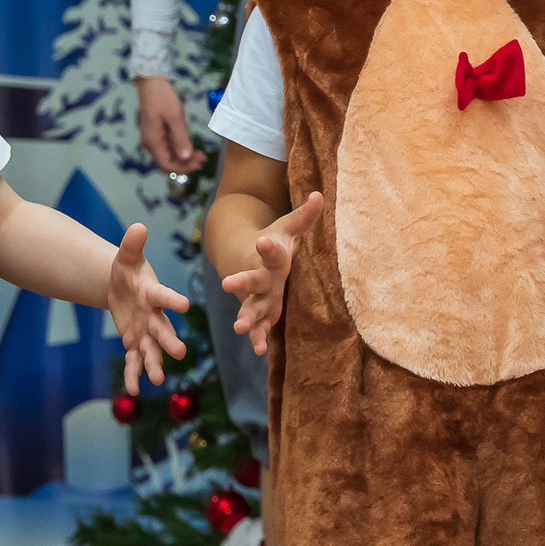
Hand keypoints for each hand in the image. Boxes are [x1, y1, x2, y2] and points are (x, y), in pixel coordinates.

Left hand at [104, 223, 191, 390]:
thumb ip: (132, 244)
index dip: (173, 300)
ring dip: (155, 364)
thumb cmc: (128, 271)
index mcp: (154, 294)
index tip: (184, 304)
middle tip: (180, 353)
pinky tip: (133, 390)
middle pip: (163, 329)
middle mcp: (154, 316)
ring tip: (158, 380)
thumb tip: (138, 226)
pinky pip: (135, 360)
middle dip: (170, 341)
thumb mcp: (126, 257)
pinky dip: (134, 374)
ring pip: (152, 350)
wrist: (122, 287)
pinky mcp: (135, 343)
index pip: (164, 296)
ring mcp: (146, 332)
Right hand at [137, 75, 205, 173]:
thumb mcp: (174, 117)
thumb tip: (186, 157)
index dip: (183, 167)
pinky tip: (190, 144)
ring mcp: (153, 138)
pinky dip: (180, 148)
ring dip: (184, 156)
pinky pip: (168, 146)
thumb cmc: (162, 97)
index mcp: (152, 141)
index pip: (167, 164)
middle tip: (202, 158)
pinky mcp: (157, 133)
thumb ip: (180, 138)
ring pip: (169, 154)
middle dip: (185, 163)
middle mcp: (150, 143)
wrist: (151, 82)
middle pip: (168, 161)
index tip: (199, 164)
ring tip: (200, 153)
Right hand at [220, 191, 322, 356]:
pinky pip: (259, 325)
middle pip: (252, 280)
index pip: (271, 252)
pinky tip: (259, 350)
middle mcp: (261, 276)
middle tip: (226, 283)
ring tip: (240, 328)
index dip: (267, 248)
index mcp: (271, 256)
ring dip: (246, 316)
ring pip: (251, 306)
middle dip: (241, 282)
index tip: (263, 241)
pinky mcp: (260, 311)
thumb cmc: (273, 242)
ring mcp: (258, 295)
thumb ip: (304, 216)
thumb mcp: (288, 228)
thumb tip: (318, 195)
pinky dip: (258, 337)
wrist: (243, 256)